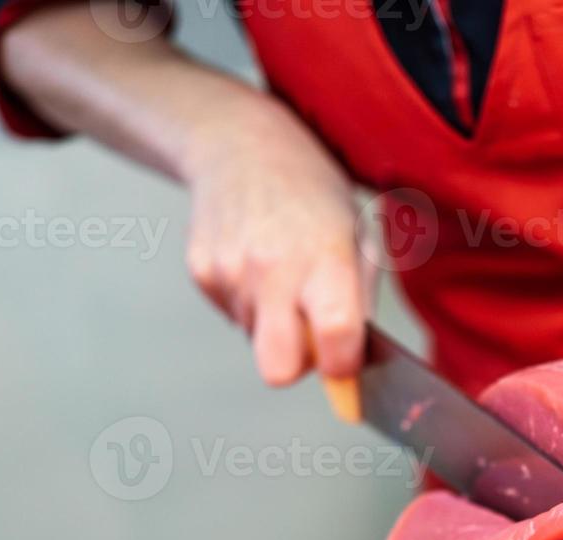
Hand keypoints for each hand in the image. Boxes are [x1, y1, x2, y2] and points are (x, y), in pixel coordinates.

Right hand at [181, 100, 368, 385]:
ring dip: (274, 320)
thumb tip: (351, 373)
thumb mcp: (359, 236)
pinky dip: (248, 300)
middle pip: (277, 370)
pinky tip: (254, 259)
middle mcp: (273, 268)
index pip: (336, 338)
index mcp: (325, 257)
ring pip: (257, 340)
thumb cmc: (314, 194)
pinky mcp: (201, 271)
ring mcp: (230, 271)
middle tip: (308, 334)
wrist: (241, 144)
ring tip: (281, 268)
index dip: (343, 365)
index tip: (345, 360)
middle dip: (295, 366)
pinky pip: (233, 315)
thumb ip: (360, 305)